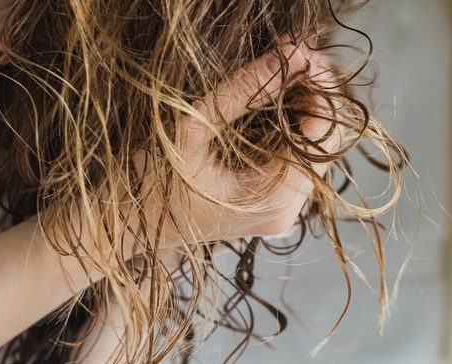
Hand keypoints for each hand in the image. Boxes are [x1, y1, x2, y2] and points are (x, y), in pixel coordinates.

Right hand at [142, 43, 340, 245]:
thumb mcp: (191, 129)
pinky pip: (297, 158)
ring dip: (303, 105)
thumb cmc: (147, 183)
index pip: (325, 133)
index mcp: (274, 200)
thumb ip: (242, 91)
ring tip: (281, 69)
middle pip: (327, 141)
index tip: (297, 50)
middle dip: (313, 92)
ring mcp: (281, 210)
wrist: (124, 225)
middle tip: (289, 53)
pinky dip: (291, 124)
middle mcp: (287, 211)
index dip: (318, 86)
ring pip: (315, 147)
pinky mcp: (271, 203)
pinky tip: (274, 98)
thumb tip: (288, 55)